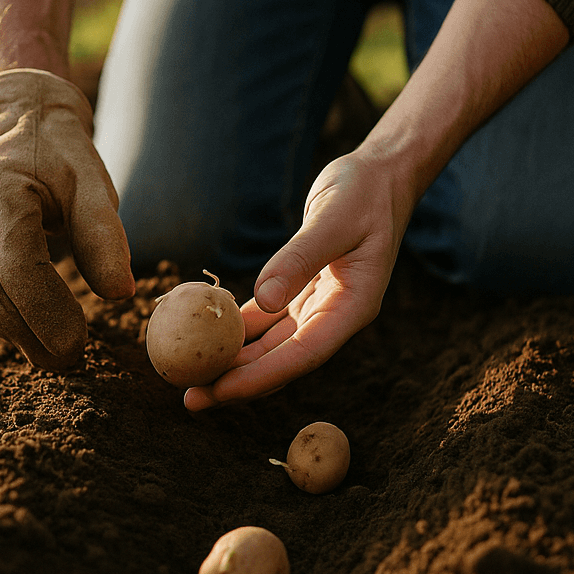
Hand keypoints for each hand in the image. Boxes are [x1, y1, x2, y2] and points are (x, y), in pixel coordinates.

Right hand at [0, 68, 134, 370]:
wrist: (12, 111)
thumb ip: (104, 235)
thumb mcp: (91, 180)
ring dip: (11, 330)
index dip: (45, 314)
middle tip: (68, 362)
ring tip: (51, 354)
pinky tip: (24, 328)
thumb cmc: (58, 147)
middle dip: (29, 334)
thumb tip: (120, 294)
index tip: (77, 345)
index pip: (17, 269)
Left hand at [183, 151, 412, 410]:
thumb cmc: (364, 193)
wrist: (381, 175)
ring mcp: (319, 305)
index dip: (261, 377)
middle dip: (239, 381)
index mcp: (354, 307)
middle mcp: (336, 315)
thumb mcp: (334, 219)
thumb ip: (300, 258)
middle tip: (192, 399)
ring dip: (235, 361)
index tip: (221, 390)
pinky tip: (207, 336)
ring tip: (192, 376)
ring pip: (272, 345)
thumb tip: (263, 298)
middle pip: (283, 360)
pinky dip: (239, 329)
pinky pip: (266, 319)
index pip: (303, 354)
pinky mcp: (303, 290)